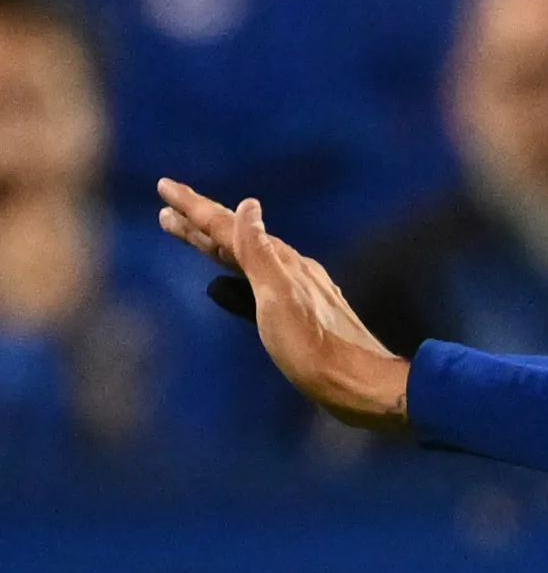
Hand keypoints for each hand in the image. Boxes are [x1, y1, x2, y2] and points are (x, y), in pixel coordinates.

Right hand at [155, 182, 410, 429]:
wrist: (359, 386)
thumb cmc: (314, 348)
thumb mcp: (279, 297)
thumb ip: (259, 253)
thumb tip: (249, 205)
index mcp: (281, 263)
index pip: (228, 226)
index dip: (194, 207)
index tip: (164, 186)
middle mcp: (289, 271)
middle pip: (236, 239)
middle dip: (200, 223)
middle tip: (165, 211)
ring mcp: (296, 293)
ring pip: (245, 259)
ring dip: (214, 245)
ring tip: (188, 235)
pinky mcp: (299, 316)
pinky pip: (256, 281)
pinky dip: (236, 272)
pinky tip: (231, 280)